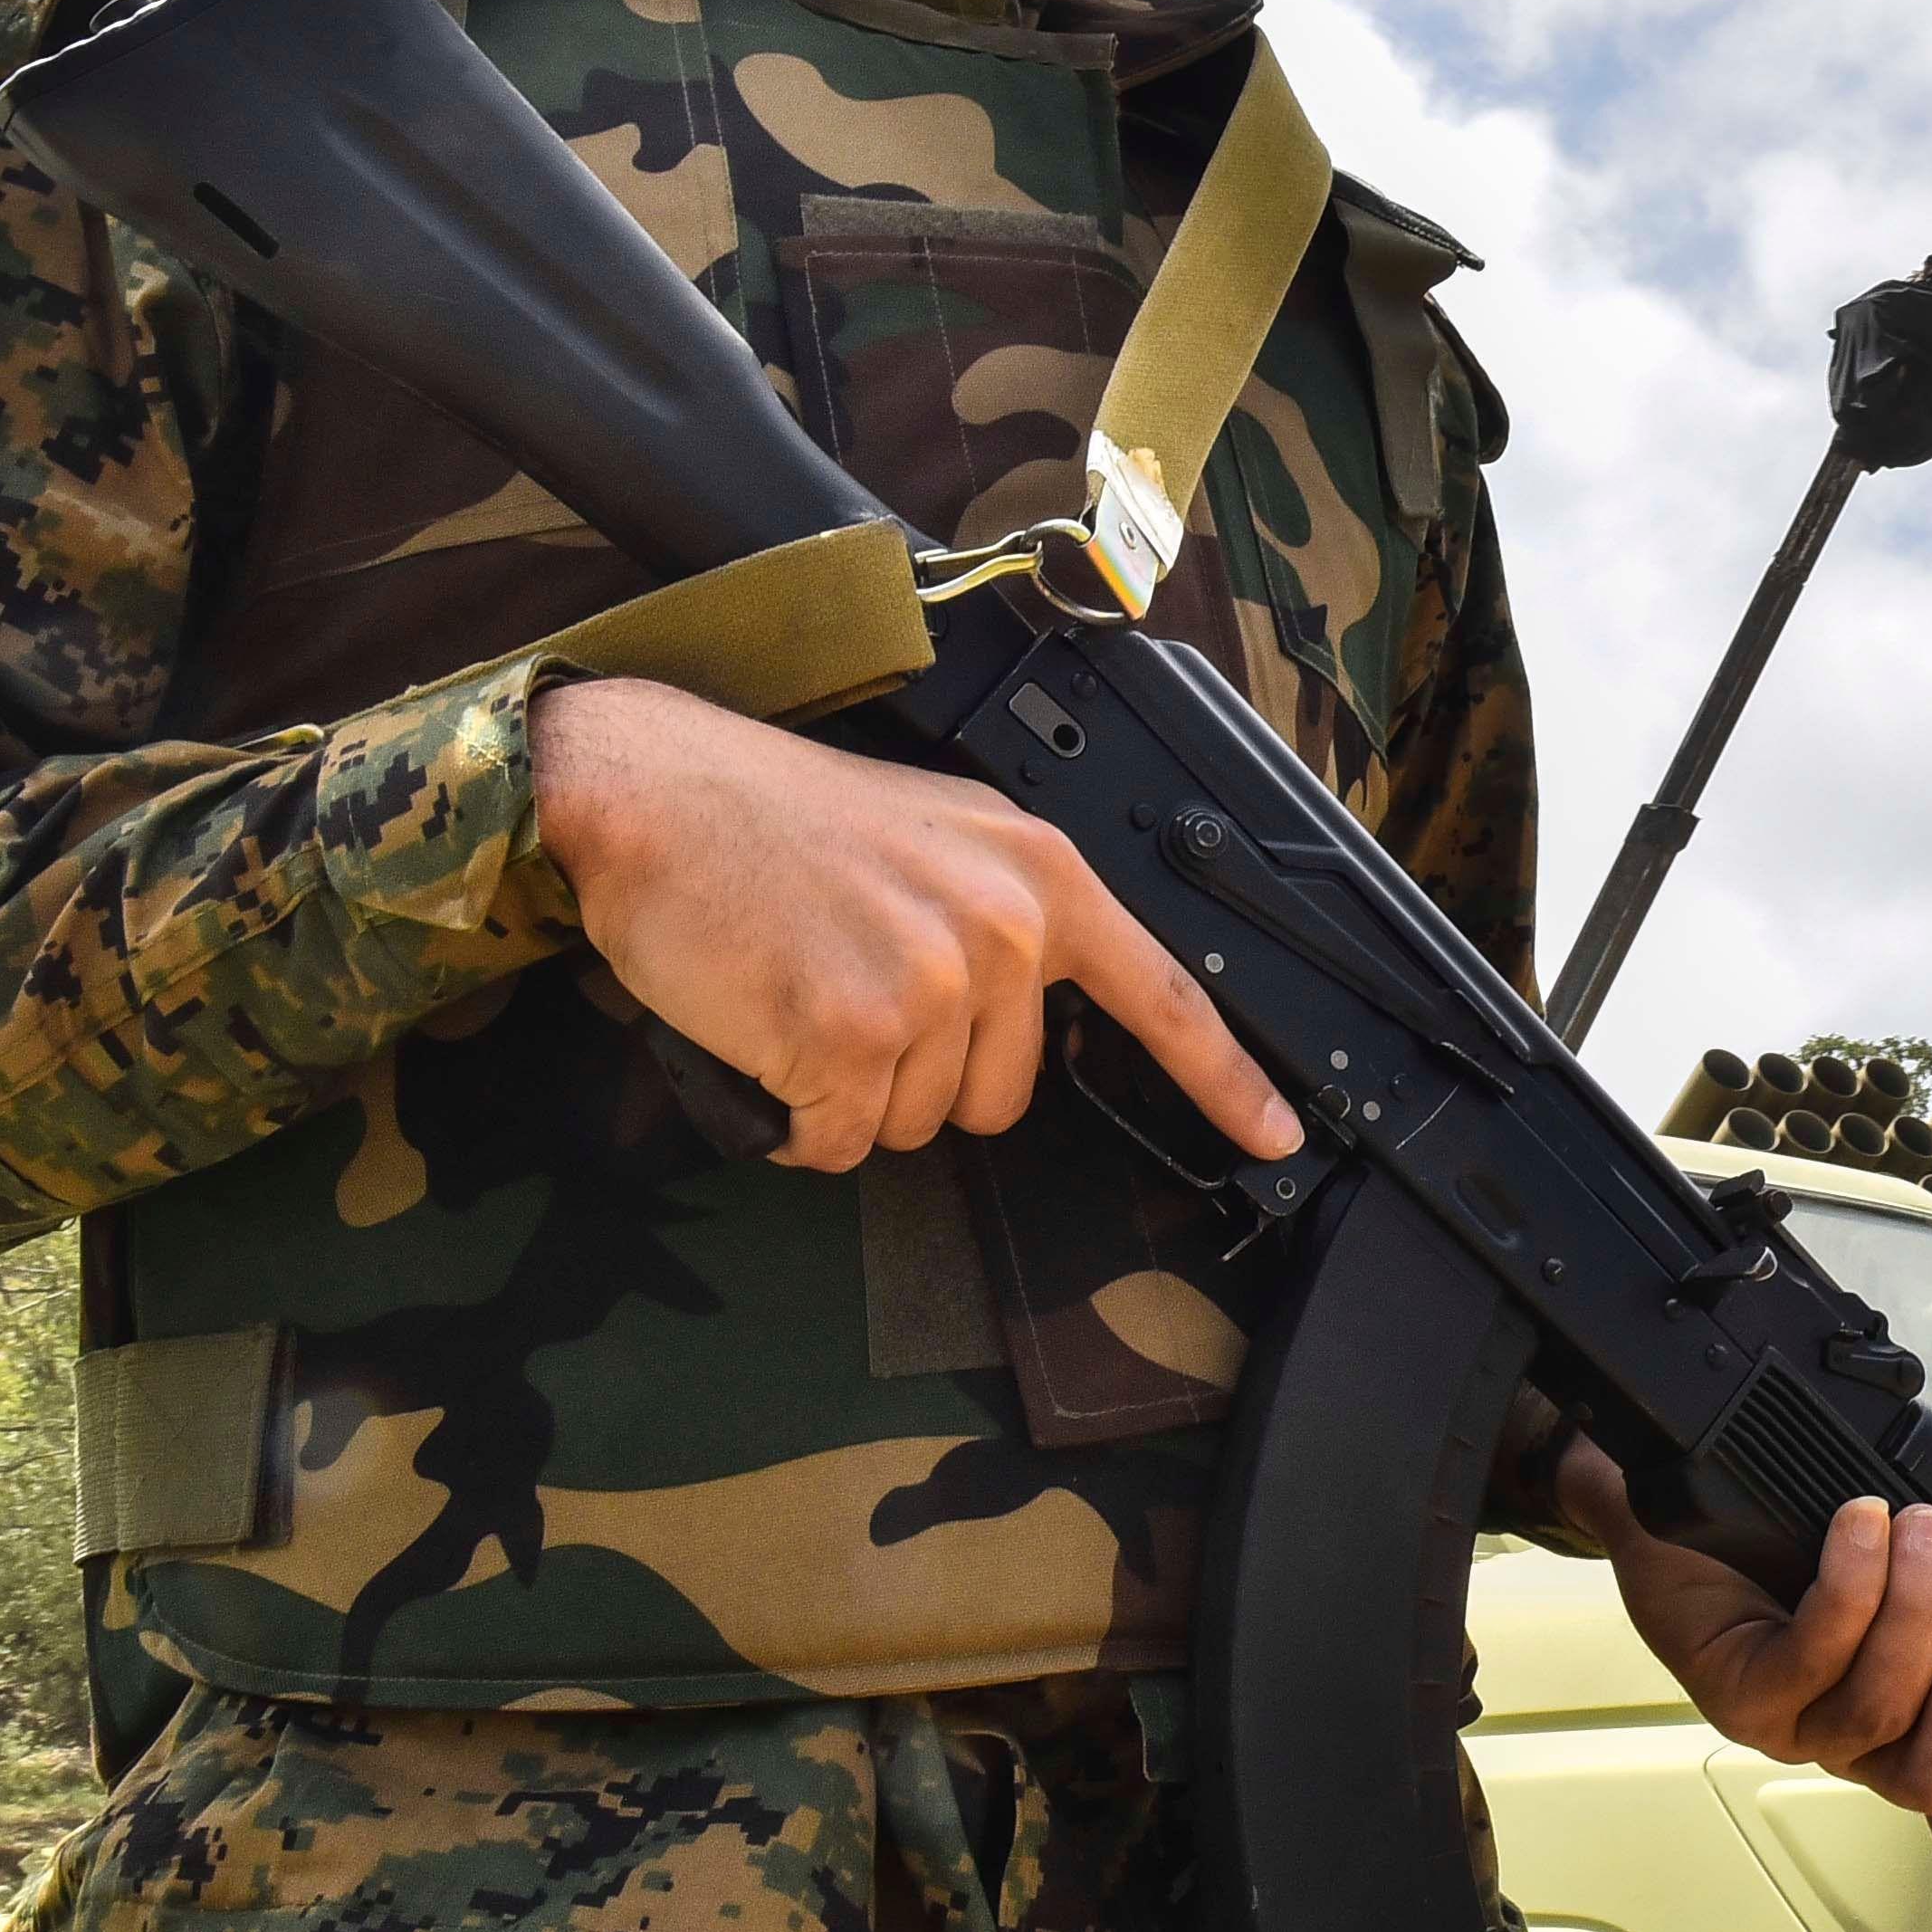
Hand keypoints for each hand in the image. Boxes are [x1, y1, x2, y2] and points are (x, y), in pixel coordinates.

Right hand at [534, 677, 1301, 1174]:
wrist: (652, 789)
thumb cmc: (775, 817)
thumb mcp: (935, 836)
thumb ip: (1002, 920)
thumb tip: (1026, 1019)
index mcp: (1037, 874)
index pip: (1162, 994)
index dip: (1226, 1077)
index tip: (1279, 1134)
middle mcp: (1000, 930)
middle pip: (1003, 1099)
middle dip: (924, 1076)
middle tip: (847, 985)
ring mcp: (927, 985)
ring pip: (914, 1126)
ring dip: (850, 1093)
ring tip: (797, 989)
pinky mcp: (847, 1036)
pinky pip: (835, 1142)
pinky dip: (791, 1115)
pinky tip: (760, 1028)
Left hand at [1559, 1443, 1931, 1883]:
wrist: (1722, 1478)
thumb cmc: (1858, 1518)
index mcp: (1931, 1727)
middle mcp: (1868, 1745)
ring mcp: (1801, 1727)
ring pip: (1877, 1712)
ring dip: (1912, 1613)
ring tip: (1920, 1525)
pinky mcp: (1739, 1693)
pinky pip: (1809, 1663)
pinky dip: (1850, 1590)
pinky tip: (1860, 1529)